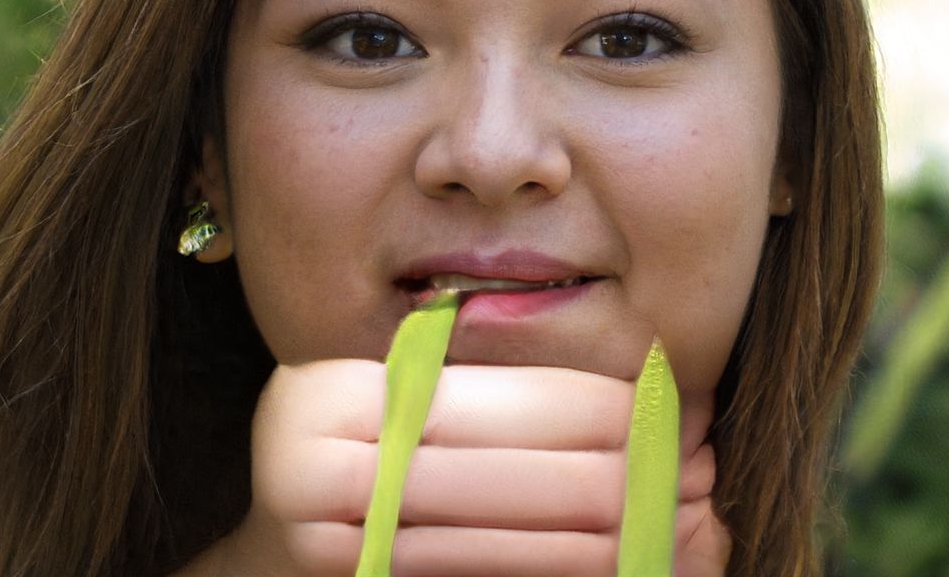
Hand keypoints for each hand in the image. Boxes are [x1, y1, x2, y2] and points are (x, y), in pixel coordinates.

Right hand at [213, 360, 729, 575]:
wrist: (266, 562)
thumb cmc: (351, 461)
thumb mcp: (391, 407)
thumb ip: (471, 392)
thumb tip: (613, 390)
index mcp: (336, 389)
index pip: (486, 394)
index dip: (580, 402)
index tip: (656, 406)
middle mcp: (314, 457)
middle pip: (496, 467)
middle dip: (602, 470)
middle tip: (682, 467)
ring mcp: (322, 535)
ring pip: (491, 536)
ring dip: (589, 532)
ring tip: (664, 520)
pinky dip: (545, 568)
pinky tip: (603, 559)